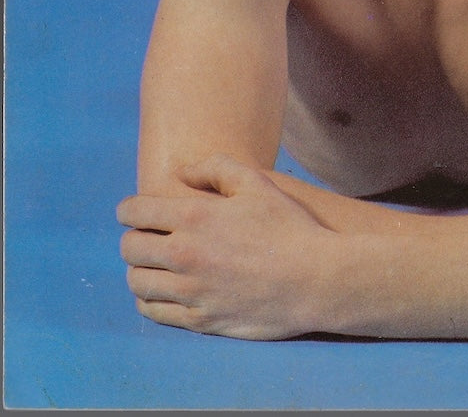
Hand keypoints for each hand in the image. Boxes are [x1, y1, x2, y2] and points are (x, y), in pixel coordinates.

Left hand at [117, 154, 330, 338]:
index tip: (136, 211)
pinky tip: (165, 290)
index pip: (134, 212)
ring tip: (156, 264)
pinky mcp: (200, 320)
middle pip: (129, 248)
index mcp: (194, 216)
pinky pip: (154, 312)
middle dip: (134, 238)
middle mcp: (185, 255)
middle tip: (149, 237)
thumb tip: (181, 172)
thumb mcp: (256, 183)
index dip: (130, 209)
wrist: (315, 279)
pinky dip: (150, 300)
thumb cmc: (287, 227)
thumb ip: (215, 168)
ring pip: (137, 282)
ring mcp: (191, 291)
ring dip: (140, 270)